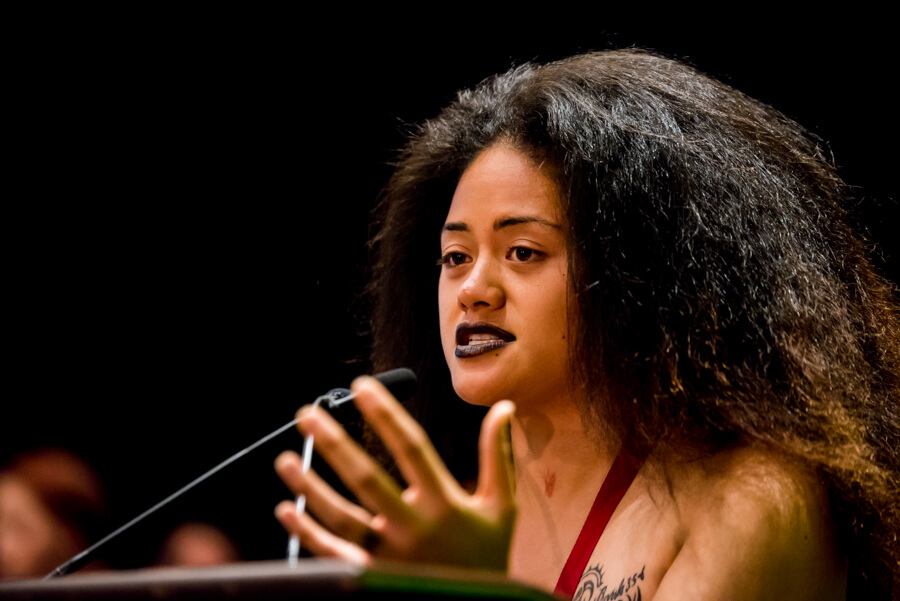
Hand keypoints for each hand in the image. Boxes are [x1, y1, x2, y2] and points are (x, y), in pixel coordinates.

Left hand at [275, 375, 515, 569]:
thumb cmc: (488, 557)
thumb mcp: (502, 506)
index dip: (385, 414)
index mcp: (446, 503)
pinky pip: (333, 553)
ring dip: (310, 487)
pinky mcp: (372, 575)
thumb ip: (497, 456)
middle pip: (366, 479)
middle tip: (308, 415)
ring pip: (341, 517)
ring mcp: (389, 555)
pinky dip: (307, 533)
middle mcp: (414, 528)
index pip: (411, 447)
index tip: (362, 387)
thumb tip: (503, 409)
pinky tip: (286, 510)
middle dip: (334, 443)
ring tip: (286, 458)